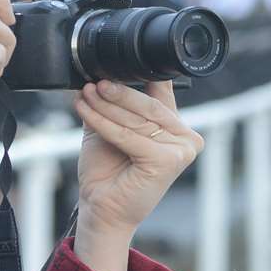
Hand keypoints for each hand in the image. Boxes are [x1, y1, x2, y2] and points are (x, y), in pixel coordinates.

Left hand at [70, 80, 203, 270]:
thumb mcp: (109, 128)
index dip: (142, 74)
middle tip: (94, 83)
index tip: (117, 61)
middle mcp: (185, 138)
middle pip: (148, 106)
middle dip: (117, 92)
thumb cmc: (107, 171)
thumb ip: (112, 102)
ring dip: (106, 105)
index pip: (163, 91)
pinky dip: (104, 122)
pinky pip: (129, 135)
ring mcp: (181, 150)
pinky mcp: (168, 161)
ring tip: (85, 94)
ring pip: (137, 120)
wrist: (101, 208)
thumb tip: (98, 72)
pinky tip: (85, 110)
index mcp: (176, 127)